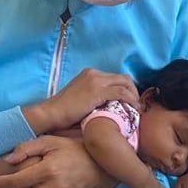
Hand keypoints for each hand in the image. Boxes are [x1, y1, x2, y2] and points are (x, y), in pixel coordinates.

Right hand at [23, 68, 138, 133]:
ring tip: (137, 109)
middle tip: (136, 105)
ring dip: (134, 96)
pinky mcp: (97, 91)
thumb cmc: (62, 113)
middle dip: (134, 91)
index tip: (130, 102)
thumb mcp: (81, 99)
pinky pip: (121, 92)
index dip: (126, 89)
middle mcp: (94, 73)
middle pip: (124, 78)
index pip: (115, 77)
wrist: (50, 114)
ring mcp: (96, 81)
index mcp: (90, 74)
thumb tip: (109, 107)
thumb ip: (94, 98)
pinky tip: (134, 110)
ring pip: (125, 83)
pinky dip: (130, 100)